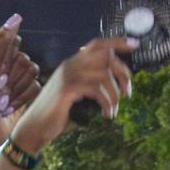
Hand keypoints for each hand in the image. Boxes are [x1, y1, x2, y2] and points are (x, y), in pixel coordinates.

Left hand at [0, 15, 41, 163]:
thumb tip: (15, 18)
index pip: (13, 43)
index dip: (6, 60)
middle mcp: (6, 63)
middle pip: (24, 58)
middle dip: (12, 77)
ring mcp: (17, 78)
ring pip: (33, 72)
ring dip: (17, 90)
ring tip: (4, 100)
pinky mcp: (26, 93)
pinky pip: (37, 87)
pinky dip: (23, 99)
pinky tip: (11, 107)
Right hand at [12, 37, 136, 152]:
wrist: (35, 126)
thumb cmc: (58, 113)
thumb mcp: (76, 95)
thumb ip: (91, 85)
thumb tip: (117, 86)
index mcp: (73, 64)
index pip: (97, 45)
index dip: (116, 42)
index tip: (134, 44)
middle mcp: (70, 65)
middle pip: (105, 56)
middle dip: (123, 74)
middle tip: (128, 93)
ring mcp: (68, 75)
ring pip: (103, 75)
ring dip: (115, 94)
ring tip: (114, 110)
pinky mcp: (67, 89)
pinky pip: (96, 90)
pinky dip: (107, 103)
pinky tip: (107, 114)